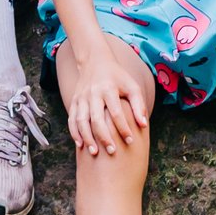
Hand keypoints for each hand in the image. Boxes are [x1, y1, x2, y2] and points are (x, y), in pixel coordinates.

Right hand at [58, 41, 152, 155]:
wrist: (95, 61)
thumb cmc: (117, 77)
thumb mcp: (131, 86)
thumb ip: (139, 105)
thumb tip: (143, 125)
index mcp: (108, 88)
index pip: (116, 112)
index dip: (123, 127)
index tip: (130, 140)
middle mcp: (92, 94)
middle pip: (96, 118)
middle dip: (104, 136)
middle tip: (112, 151)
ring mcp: (81, 98)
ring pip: (81, 121)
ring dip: (87, 138)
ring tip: (95, 153)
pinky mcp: (74, 101)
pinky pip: (72, 119)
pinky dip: (75, 133)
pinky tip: (80, 145)